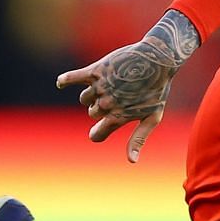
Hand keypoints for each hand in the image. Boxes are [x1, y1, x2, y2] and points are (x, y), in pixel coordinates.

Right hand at [55, 11, 199, 162]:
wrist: (158, 58)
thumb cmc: (158, 89)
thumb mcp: (152, 117)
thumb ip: (139, 138)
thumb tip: (132, 161)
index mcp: (119, 117)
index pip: (97, 135)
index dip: (97, 133)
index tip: (99, 131)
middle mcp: (107, 103)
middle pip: (92, 114)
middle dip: (101, 108)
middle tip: (119, 95)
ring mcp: (100, 86)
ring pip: (84, 98)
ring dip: (92, 94)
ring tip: (109, 85)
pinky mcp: (96, 70)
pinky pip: (73, 77)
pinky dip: (65, 80)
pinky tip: (61, 82)